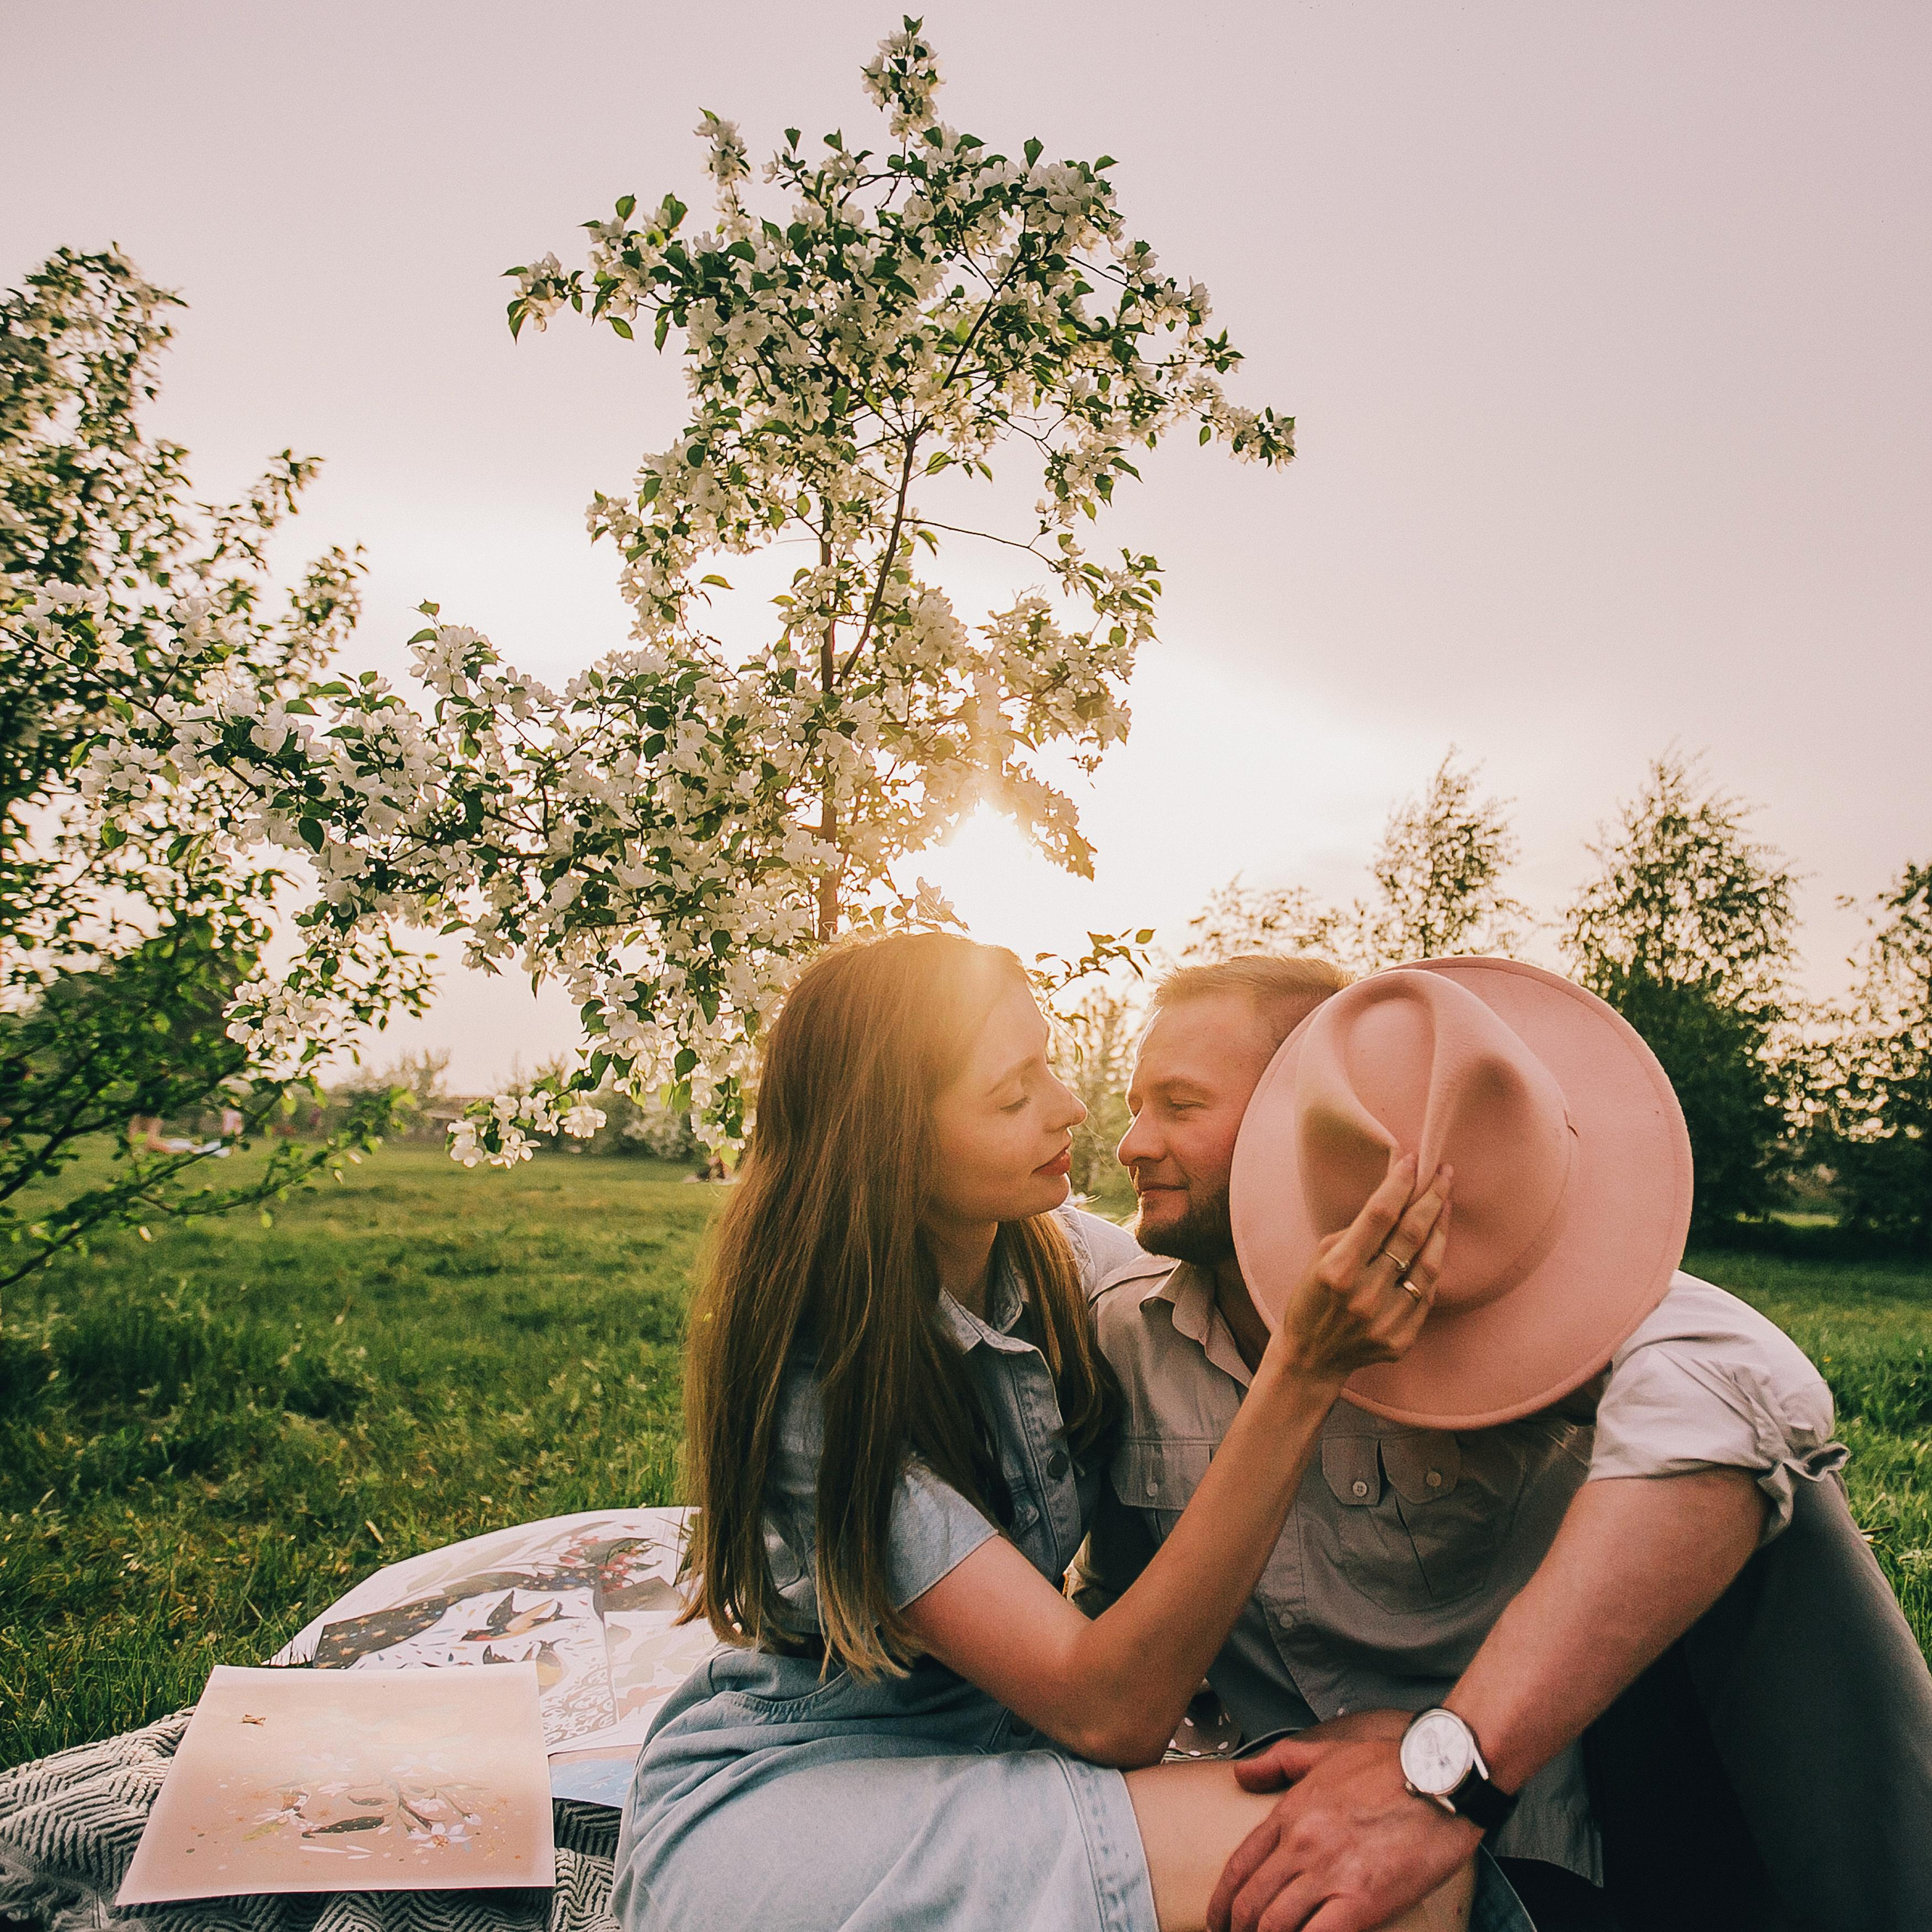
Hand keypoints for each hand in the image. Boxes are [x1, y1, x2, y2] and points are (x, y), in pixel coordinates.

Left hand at [1207, 1725, 1479, 1931]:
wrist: (1440, 1777)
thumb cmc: (1389, 1765)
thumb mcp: (1325, 1752)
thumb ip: (1278, 1761)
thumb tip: (1242, 1773)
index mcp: (1291, 1813)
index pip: (1240, 1866)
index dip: (1223, 1901)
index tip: (1219, 1920)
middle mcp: (1302, 1845)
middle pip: (1251, 1903)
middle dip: (1239, 1929)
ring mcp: (1330, 1873)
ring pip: (1276, 1925)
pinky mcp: (1363, 1901)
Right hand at [1265, 1157, 1451, 1385]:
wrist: (1312, 1357)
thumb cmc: (1312, 1298)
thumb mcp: (1320, 1258)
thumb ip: (1356, 1232)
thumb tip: (1394, 1199)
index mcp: (1338, 1270)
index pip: (1379, 1215)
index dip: (1398, 1184)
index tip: (1411, 1159)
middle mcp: (1364, 1295)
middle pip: (1410, 1235)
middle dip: (1431, 1198)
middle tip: (1444, 1173)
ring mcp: (1386, 1320)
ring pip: (1428, 1265)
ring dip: (1441, 1229)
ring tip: (1446, 1203)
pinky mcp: (1401, 1339)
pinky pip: (1427, 1295)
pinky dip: (1432, 1266)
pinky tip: (1435, 1245)